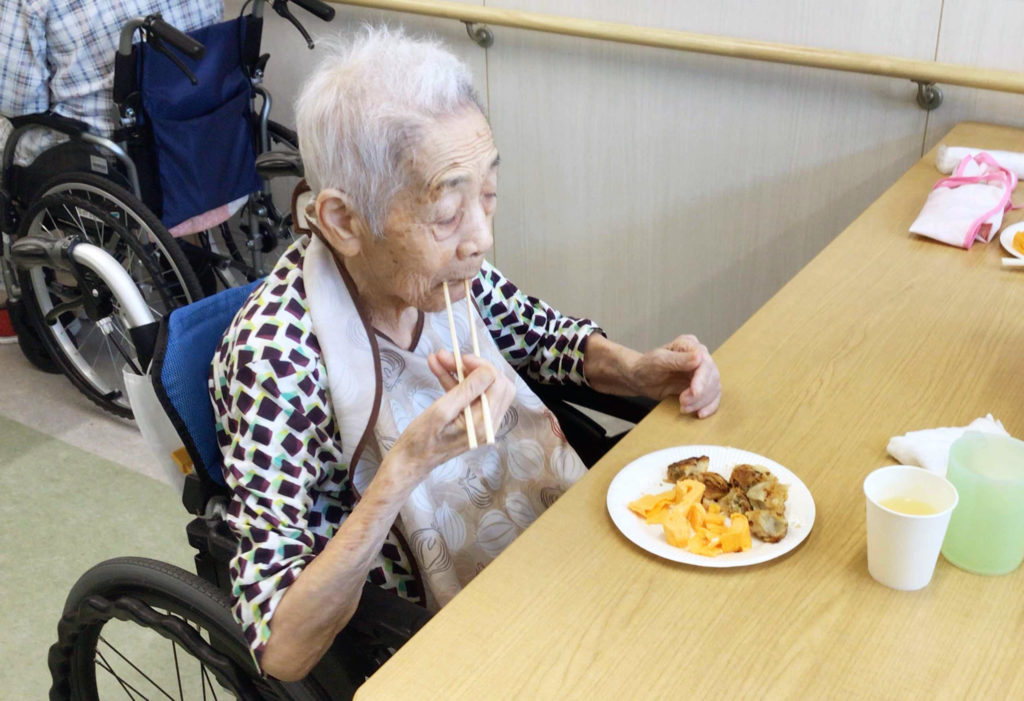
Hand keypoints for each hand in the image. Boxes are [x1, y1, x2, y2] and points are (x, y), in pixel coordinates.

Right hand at [387, 351, 515, 485]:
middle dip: (473, 366)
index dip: (483, 367)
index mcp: (485, 423)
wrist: (410, 460)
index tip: (462, 357)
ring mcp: (481, 422)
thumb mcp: (441, 411)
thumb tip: (488, 370)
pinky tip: (437, 367)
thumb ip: (467, 390)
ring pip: (480, 387)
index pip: (498, 385)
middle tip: (450, 357)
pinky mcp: (471, 419)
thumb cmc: (421, 440)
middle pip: (494, 384)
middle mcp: (489, 423)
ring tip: (438, 357)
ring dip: (461, 371)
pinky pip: (469, 395)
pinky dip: (455, 381)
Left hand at [632, 335, 720, 417]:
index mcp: (689, 344)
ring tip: (684, 408)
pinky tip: (701, 413)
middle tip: (683, 403)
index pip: (705, 362)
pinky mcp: (701, 386)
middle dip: (700, 394)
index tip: (694, 392)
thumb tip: (699, 356)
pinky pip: (712, 396)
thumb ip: (678, 359)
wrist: (639, 379)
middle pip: (712, 376)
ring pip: (713, 388)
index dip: (702, 379)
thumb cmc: (646, 366)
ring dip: (701, 402)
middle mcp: (699, 356)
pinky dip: (709, 406)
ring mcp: (701, 372)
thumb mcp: (658, 361)